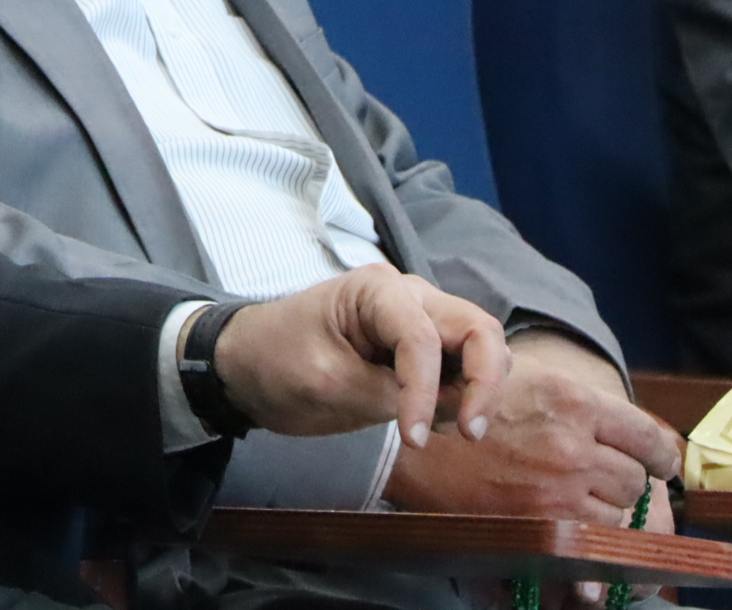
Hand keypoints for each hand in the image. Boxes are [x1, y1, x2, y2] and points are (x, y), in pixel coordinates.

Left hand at [213, 264, 509, 447]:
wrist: (246, 364)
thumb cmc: (275, 360)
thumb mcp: (327, 382)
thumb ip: (390, 393)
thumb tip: (448, 405)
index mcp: (377, 290)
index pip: (422, 339)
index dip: (425, 391)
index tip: (414, 441)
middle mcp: (409, 297)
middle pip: (478, 330)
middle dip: (486, 381)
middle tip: (471, 433)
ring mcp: (419, 321)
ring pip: (480, 348)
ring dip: (477, 390)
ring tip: (441, 429)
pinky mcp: (420, 351)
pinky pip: (460, 369)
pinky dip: (459, 397)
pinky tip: (431, 422)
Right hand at [383, 330, 682, 525]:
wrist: (406, 440)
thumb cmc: (462, 401)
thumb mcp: (524, 377)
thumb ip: (578, 402)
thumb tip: (634, 434)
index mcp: (573, 400)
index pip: (649, 438)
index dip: (658, 455)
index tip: (656, 463)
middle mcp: (572, 444)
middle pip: (635, 480)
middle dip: (622, 482)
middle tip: (599, 480)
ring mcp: (557, 489)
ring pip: (617, 515)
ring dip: (602, 512)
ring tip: (571, 500)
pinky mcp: (538, 524)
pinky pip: (590, 541)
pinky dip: (585, 539)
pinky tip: (567, 526)